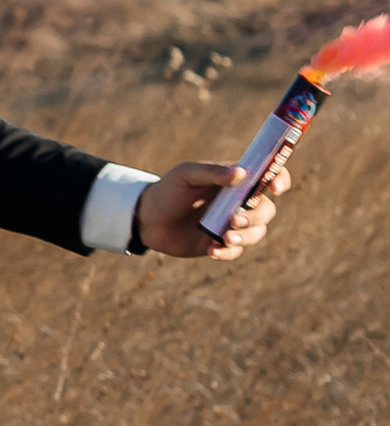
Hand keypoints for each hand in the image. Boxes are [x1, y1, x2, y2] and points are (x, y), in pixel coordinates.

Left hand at [138, 154, 291, 259]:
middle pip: (266, 209)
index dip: (279, 178)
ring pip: (256, 232)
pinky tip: (211, 250)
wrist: (146, 220)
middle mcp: (237, 201)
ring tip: (224, 238)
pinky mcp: (220, 242)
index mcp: (234, 179)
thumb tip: (241, 173)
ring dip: (246, 237)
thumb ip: (212, 173)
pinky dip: (227, 252)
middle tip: (234, 219)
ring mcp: (231, 223)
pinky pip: (236, 251)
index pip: (267, 174)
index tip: (276, 188)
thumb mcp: (186, 176)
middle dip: (256, 216)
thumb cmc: (167, 191)